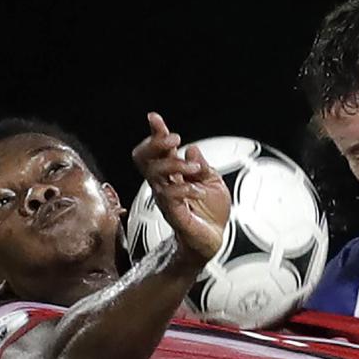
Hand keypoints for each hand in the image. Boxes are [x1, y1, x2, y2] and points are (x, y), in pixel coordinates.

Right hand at [131, 112, 230, 262]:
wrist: (214, 239)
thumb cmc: (211, 214)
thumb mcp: (213, 181)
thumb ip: (203, 164)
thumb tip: (192, 150)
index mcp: (174, 174)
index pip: (157, 150)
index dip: (155, 134)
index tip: (154, 118)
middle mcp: (165, 184)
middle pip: (145, 159)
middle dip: (157, 144)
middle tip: (175, 139)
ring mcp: (166, 199)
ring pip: (155, 175)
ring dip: (175, 166)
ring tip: (194, 169)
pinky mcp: (172, 214)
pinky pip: (169, 197)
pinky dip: (185, 189)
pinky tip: (197, 191)